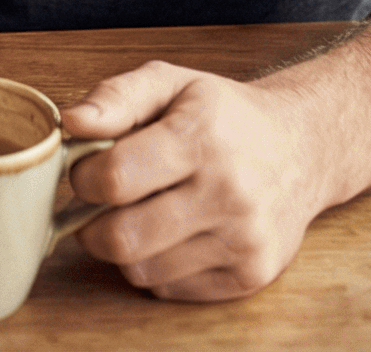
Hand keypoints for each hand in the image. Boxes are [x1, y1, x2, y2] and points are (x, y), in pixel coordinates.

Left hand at [60, 61, 324, 301]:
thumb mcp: (169, 82)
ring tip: (133, 214)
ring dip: (122, 247)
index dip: (82, 177)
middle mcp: (228, 195)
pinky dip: (154, 266)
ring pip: (143, 270)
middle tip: (96, 203)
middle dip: (90, 223)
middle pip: (123, 237)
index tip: (84, 170)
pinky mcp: (251, 276)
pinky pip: (171, 289)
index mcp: (201, 139)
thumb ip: (115, 98)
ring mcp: (243, 242)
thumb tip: (69, 123)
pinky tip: (166, 234)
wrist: (301, 149)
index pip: (114, 179)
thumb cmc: (224, 114)